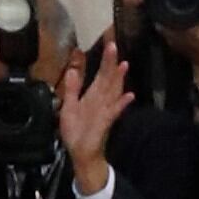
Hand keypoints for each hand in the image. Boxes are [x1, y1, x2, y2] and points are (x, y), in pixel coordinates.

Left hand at [57, 38, 133, 191]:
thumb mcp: (69, 107)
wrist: (80, 153)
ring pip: (112, 92)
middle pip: (107, 80)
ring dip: (118, 79)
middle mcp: (100, 102)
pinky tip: (129, 96)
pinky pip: (113, 112)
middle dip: (110, 64)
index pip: (100, 76)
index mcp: (91, 97)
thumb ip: (72, 89)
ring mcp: (104, 111)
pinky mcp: (104, 123)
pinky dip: (121, 104)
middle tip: (114, 45)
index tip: (109, 45)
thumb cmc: (76, 132)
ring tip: (124, 65)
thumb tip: (73, 70)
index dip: (104, 61)